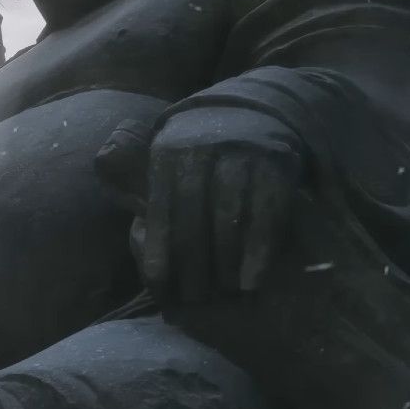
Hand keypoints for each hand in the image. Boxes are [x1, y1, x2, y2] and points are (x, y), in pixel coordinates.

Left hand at [139, 105, 302, 302]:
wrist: (253, 112)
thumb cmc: (199, 153)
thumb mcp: (167, 157)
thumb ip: (142, 187)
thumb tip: (134, 235)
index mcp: (169, 151)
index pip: (161, 204)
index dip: (160, 244)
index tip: (158, 280)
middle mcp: (203, 149)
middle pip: (193, 212)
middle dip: (191, 259)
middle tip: (193, 296)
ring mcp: (241, 155)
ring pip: (228, 214)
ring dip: (224, 259)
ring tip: (222, 293)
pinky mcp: (275, 165)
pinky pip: (266, 213)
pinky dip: (258, 249)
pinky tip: (252, 280)